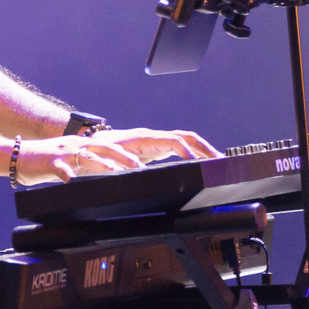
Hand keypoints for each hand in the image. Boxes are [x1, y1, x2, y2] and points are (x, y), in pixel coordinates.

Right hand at [14, 128, 218, 185]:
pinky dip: (69, 173)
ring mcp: (77, 150)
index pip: (157, 139)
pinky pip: (65, 167)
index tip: (209, 156)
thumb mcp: (100, 165)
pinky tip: (71, 179)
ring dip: (117, 160)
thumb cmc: (63, 163)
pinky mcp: (55, 161)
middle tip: (191, 157)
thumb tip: (152, 170)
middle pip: (138, 139)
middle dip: (166, 145)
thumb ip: (125, 165)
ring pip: (101, 152)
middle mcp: (101, 143)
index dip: (185, 144)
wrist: (23, 156)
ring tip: (133, 168)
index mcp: (116, 145)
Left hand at [92, 127, 219, 164]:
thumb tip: (135, 172)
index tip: (198, 163)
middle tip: (219, 160)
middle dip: (204, 147)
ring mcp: (155, 140)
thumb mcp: (109, 162)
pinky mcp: (155, 147)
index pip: (172, 141)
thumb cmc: (97, 153)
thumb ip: (122, 167)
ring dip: (202, 149)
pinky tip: (201, 164)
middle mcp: (152, 137)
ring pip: (185, 140)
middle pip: (185, 137)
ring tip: (217, 162)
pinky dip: (193, 153)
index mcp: (143, 139)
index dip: (187, 151)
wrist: (89, 144)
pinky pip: (179, 146)